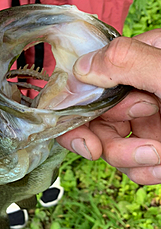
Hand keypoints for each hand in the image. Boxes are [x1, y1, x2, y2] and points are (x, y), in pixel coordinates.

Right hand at [57, 29, 160, 184]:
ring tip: (160, 154)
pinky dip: (145, 170)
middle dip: (107, 139)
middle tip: (134, 146)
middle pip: (93, 116)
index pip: (89, 75)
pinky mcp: (155, 144)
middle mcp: (139, 87)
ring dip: (130, 158)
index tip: (82, 133)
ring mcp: (148, 118)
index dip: (77, 106)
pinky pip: (131, 163)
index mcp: (142, 57)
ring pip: (110, 144)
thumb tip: (80, 67)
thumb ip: (126, 62)